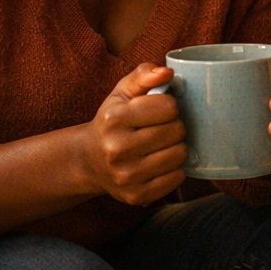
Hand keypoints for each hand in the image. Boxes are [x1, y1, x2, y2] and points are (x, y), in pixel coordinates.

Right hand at [84, 63, 186, 203]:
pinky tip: (160, 162)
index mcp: (113, 119)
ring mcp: (125, 176)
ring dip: (176, 147)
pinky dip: (175, 169)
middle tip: (161, 128)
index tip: (159, 110)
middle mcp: (116, 149)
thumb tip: (167, 73)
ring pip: (179, 155)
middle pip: (176, 131)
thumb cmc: (113, 121)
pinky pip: (177, 178)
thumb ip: (144, 75)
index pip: (168, 106)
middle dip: (174, 126)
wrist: (91, 160)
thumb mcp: (123, 92)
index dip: (169, 106)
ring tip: (161, 145)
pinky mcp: (136, 196)